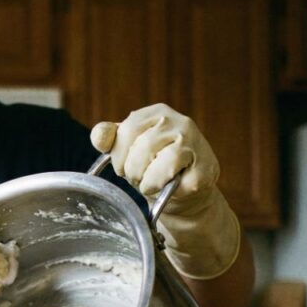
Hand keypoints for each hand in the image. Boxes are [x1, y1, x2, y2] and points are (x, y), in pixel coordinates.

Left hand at [90, 103, 240, 279]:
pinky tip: (172, 188)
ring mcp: (197, 144)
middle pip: (143, 148)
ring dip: (149, 182)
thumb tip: (99, 135)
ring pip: (163, 164)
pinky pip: (179, 184)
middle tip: (137, 178)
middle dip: (133, 171)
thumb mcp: (126, 148)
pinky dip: (169, 192)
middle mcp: (180, 122)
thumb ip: (109, 138)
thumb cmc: (151, 167)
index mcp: (157, 113)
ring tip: (150, 184)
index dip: (119, 155)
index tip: (122, 166)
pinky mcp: (207, 168)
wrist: (181, 193)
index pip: (127, 130)